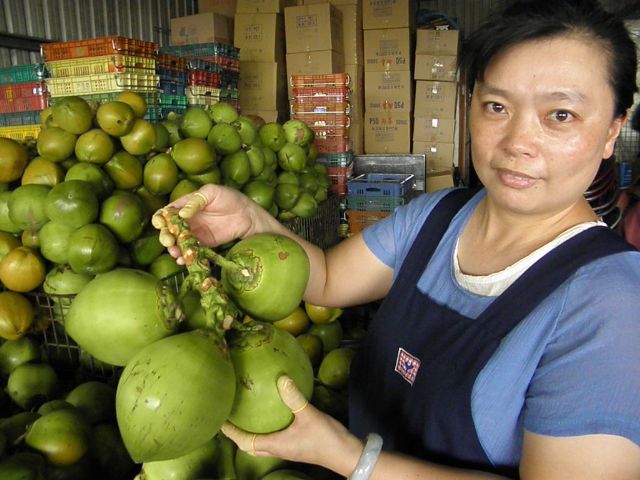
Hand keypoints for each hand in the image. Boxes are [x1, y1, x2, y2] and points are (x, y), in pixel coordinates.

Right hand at [152, 184, 276, 263]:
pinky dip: (186, 256)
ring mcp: (195, 233)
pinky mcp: (204, 244)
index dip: (160, 218)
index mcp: (185, 205)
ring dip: (173, 249)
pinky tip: (183, 260)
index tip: (161, 224)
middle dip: (165, 236)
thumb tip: (181, 214)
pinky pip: (192, 251)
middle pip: (169, 230)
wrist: (247, 214)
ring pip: (179, 243)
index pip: (167, 212)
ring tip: (175, 253)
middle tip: (168, 241)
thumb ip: (195, 201)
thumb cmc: (229, 198)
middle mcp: (187, 220)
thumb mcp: (211, 192)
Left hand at [221, 376, 362, 475]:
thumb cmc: (326, 438)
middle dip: (237, 434)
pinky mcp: (296, 445)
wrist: (346, 454)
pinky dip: (267, 428)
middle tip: (229, 418)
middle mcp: (278, 449)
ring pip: (262, 443)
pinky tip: (274, 412)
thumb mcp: (309, 415)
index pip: (245, 441)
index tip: (219, 419)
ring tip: (245, 415)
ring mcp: (288, 448)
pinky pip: (274, 438)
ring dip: (251, 433)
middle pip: (250, 446)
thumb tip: (281, 378)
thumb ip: (294, 397)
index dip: (230, 432)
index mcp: (276, 445)